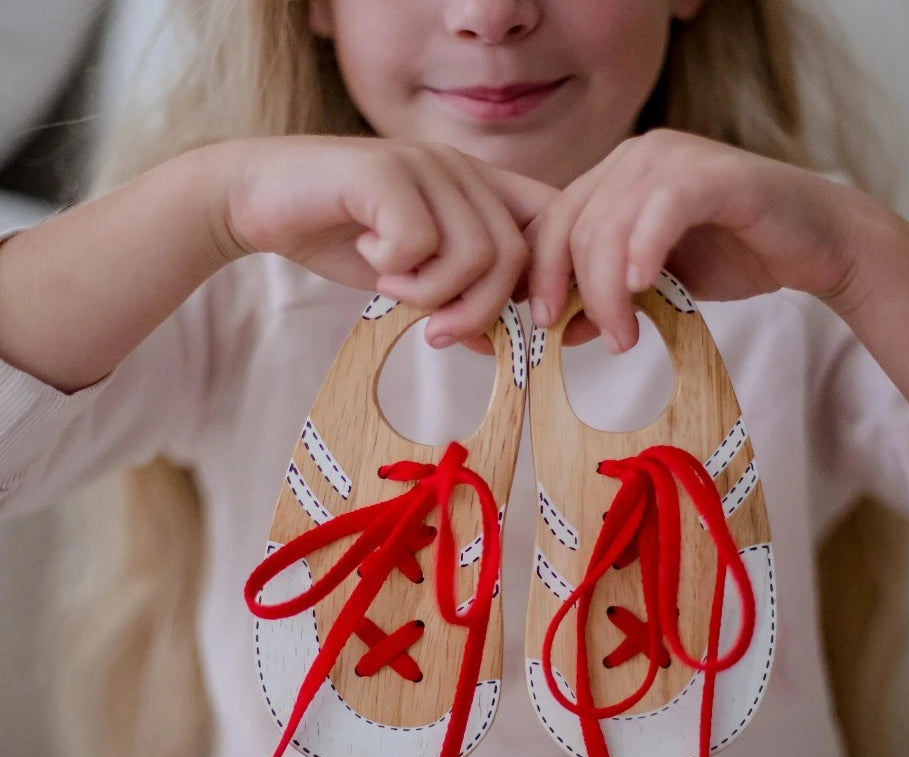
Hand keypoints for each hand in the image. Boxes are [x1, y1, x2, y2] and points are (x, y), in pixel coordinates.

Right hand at [220, 136, 554, 349]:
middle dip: (480, 310)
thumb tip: (493, 344)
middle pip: (514, 254)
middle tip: (437, 333)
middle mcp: (459, 169)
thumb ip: (453, 301)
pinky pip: (421, 242)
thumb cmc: (340, 237)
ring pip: (474, 253)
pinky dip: (395, 269)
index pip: (551, 221)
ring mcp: (424, 164)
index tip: (534, 323)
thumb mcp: (409, 280)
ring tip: (392, 288)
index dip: (555, 276)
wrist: (258, 200)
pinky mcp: (387, 171)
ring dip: (431, 293)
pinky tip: (368, 255)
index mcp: (476, 189)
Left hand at [527, 129, 868, 351]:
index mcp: (615, 177)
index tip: (543, 325)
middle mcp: (637, 156)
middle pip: (577, 227)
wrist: (815, 244)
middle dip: (580, 292)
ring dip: (610, 291)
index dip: (542, 275)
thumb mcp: (656, 287)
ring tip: (627, 337)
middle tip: (605, 341)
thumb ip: (608, 300)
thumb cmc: (735, 257)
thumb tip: (560, 331)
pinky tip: (644, 287)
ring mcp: (676, 157)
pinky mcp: (715, 174)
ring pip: (611, 225)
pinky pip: (664, 207)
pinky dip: (646, 249)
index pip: (556, 222)